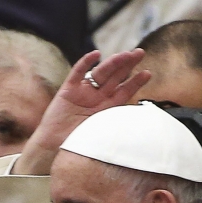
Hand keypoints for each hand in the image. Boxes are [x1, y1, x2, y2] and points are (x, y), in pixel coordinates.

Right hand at [14, 49, 150, 175]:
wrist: (54, 149)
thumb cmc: (78, 145)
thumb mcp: (103, 133)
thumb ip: (117, 123)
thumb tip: (140, 120)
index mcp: (107, 108)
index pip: (124, 91)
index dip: (135, 82)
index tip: (147, 73)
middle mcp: (96, 97)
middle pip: (115, 77)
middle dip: (127, 65)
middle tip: (139, 53)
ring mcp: (83, 92)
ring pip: (100, 73)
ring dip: (112, 63)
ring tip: (124, 55)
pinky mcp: (68, 90)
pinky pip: (77, 73)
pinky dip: (85, 63)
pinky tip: (96, 54)